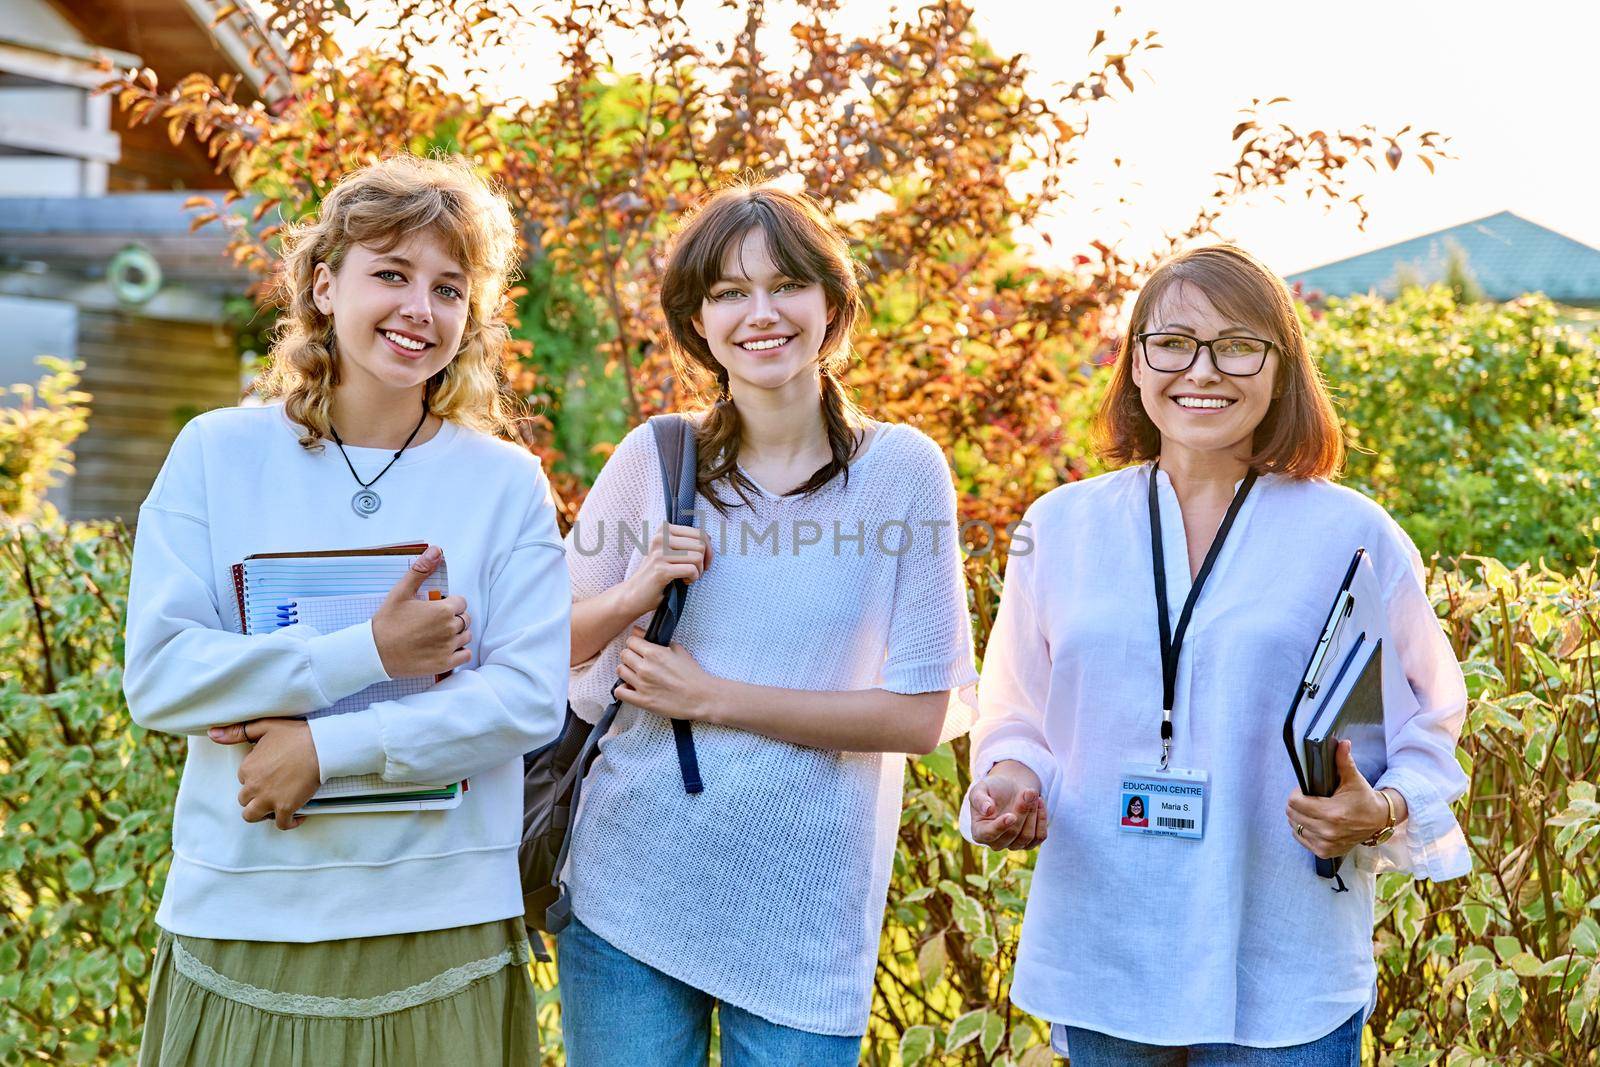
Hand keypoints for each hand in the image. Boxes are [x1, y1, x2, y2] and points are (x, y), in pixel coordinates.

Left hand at [210, 718, 321, 829]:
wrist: (321, 746)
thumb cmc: (296, 735)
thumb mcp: (264, 726)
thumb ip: (237, 732)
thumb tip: (212, 734)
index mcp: (247, 768)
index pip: (243, 779)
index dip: (255, 777)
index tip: (269, 774)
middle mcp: (254, 786)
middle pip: (244, 799)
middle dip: (255, 796)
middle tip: (273, 790)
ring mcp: (269, 799)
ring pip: (252, 816)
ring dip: (262, 813)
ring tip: (276, 807)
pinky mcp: (286, 807)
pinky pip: (282, 824)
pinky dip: (289, 823)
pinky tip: (297, 816)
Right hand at [371, 545, 470, 677]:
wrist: (375, 652)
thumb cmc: (388, 621)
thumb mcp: (401, 592)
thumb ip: (421, 570)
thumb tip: (436, 550)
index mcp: (443, 610)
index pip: (460, 602)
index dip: (449, 604)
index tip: (434, 608)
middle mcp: (450, 629)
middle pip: (465, 619)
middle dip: (453, 618)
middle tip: (433, 622)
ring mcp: (449, 648)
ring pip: (466, 636)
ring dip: (457, 634)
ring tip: (437, 634)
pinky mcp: (445, 664)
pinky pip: (465, 655)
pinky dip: (459, 652)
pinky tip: (444, 648)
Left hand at [615, 626, 720, 720]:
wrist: (701, 696)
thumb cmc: (692, 673)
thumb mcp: (677, 650)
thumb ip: (656, 641)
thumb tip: (638, 631)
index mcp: (654, 653)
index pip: (630, 641)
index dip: (635, 644)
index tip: (640, 649)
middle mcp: (645, 667)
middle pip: (623, 655)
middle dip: (630, 656)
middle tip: (638, 662)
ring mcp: (642, 685)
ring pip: (620, 671)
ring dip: (627, 671)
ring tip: (636, 675)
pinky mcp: (642, 701)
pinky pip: (620, 692)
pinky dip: (622, 689)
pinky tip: (631, 688)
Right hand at [620, 524, 710, 616]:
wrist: (634, 594)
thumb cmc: (657, 573)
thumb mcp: (670, 552)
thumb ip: (686, 542)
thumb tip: (709, 538)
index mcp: (664, 530)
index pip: (700, 533)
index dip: (708, 549)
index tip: (702, 562)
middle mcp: (660, 538)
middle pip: (701, 545)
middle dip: (704, 562)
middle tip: (695, 572)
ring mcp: (659, 554)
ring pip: (697, 557)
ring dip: (698, 571)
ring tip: (688, 577)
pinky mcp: (661, 570)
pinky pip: (691, 570)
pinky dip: (693, 578)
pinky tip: (684, 582)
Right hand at [969, 760, 1048, 849]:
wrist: (1009, 789)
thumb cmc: (992, 789)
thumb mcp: (980, 789)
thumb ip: (980, 799)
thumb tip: (987, 810)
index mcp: (979, 832)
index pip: (989, 834)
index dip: (1000, 827)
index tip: (1011, 816)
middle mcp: (995, 843)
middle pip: (1012, 833)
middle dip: (1022, 810)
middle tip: (1029, 792)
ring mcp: (1013, 845)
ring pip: (1027, 836)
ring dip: (1033, 812)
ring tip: (1032, 794)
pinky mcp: (1029, 844)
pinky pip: (1039, 836)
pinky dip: (1042, 819)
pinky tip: (1040, 803)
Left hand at [1286, 739, 1394, 858]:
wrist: (1378, 821)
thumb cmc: (1364, 798)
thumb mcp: (1354, 779)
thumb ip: (1344, 761)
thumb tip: (1342, 743)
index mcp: (1332, 813)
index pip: (1294, 802)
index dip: (1297, 793)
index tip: (1305, 789)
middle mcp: (1327, 831)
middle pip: (1292, 814)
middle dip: (1296, 803)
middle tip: (1308, 798)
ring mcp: (1325, 844)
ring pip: (1295, 826)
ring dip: (1299, 817)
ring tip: (1311, 809)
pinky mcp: (1324, 852)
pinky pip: (1300, 838)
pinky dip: (1303, 829)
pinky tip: (1313, 821)